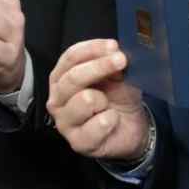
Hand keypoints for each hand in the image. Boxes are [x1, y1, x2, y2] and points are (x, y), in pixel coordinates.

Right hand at [47, 39, 146, 160]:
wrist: (131, 127)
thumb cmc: (117, 97)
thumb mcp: (117, 74)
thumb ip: (112, 63)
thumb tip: (114, 53)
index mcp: (62, 77)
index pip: (70, 57)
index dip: (92, 49)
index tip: (113, 45)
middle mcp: (57, 99)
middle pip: (73, 77)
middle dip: (99, 67)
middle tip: (121, 60)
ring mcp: (65, 122)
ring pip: (84, 100)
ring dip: (104, 99)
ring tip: (109, 104)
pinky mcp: (78, 142)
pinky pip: (98, 125)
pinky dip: (111, 120)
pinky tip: (113, 121)